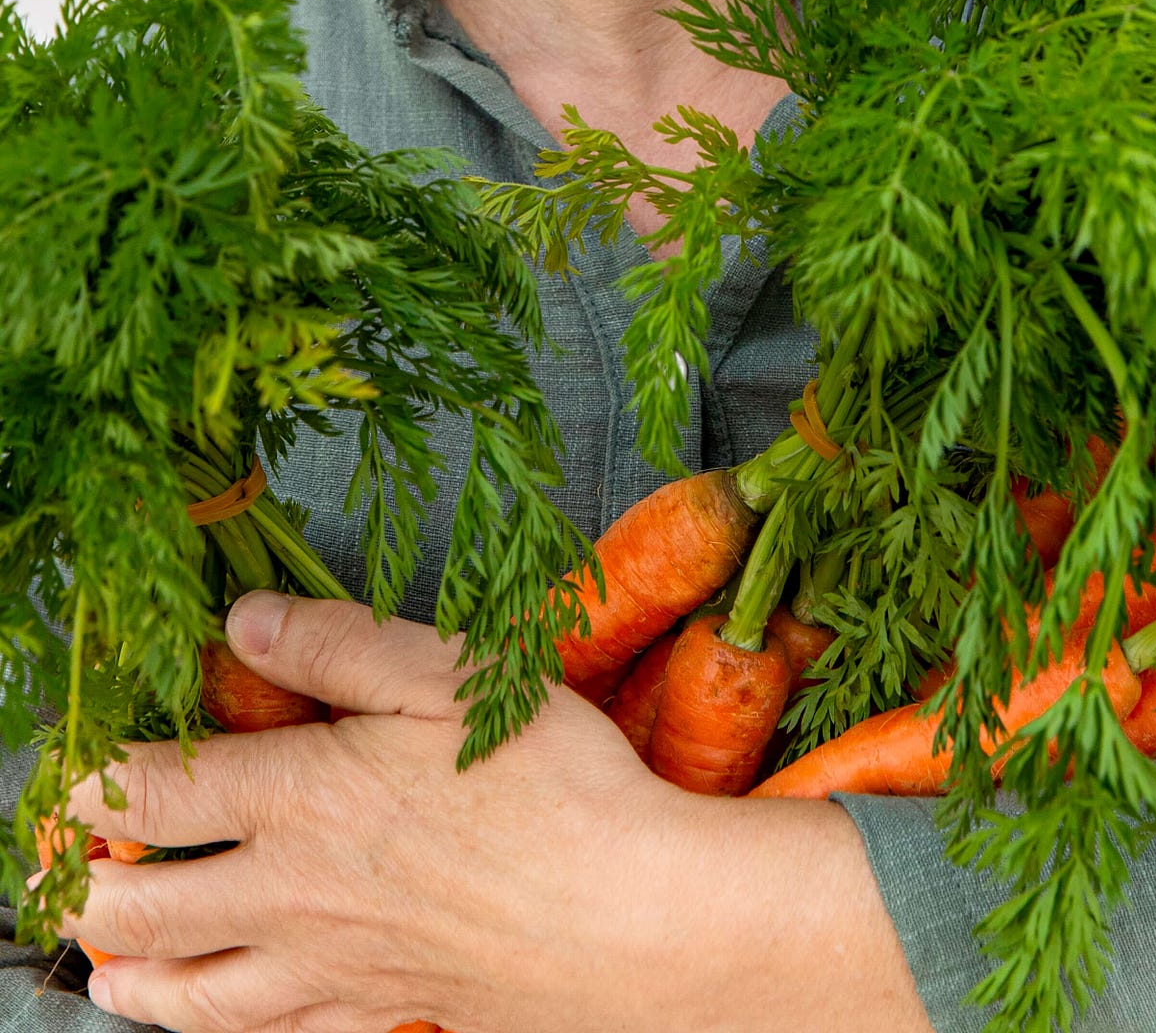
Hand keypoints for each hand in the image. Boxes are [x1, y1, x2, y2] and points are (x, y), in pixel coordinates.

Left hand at [62, 593, 928, 1032]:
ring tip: (106, 964)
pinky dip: (216, 1027)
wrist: (631, 922)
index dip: (93, 777)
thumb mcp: (451, 675)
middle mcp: (291, 897)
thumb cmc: (551, 787)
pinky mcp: (376, 1012)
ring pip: (189, 995)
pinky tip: (227, 1011)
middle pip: (138, 910)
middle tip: (67, 865)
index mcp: (299, 800)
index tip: (75, 764)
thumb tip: (246, 621)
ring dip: (130, 975)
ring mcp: (328, 969)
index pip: (151, 794)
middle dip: (82, 888)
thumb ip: (340, 645)